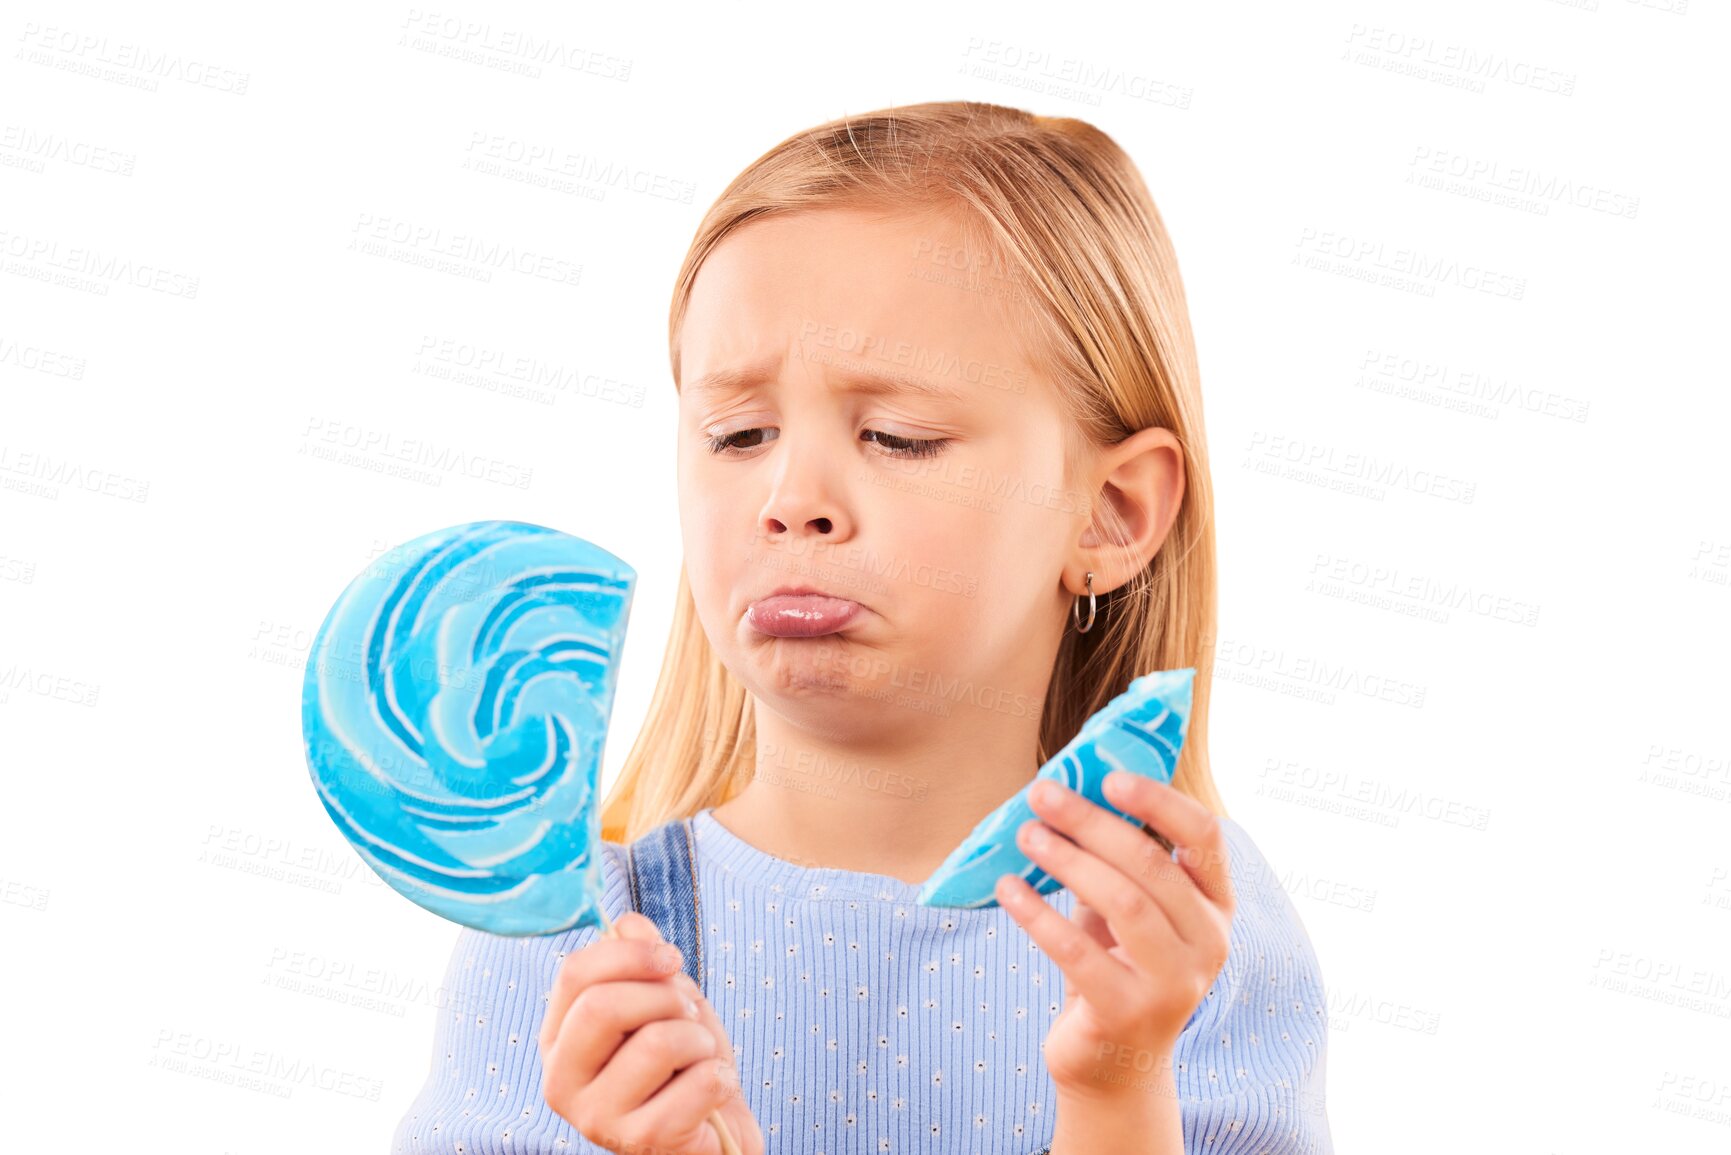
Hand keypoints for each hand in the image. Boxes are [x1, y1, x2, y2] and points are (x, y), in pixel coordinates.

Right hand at [538, 912, 764, 1154]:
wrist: (715, 1132)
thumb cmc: (682, 1062)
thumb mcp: (662, 999)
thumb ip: (641, 958)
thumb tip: (629, 922)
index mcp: (558, 1039)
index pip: (574, 974)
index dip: (630, 953)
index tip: (671, 958)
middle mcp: (562, 1082)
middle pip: (604, 1006)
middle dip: (666, 997)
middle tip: (689, 1014)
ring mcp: (598, 1118)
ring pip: (657, 1042)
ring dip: (700, 1039)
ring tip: (701, 1056)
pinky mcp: (643, 1141)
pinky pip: (699, 1082)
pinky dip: (722, 1075)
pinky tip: (715, 1088)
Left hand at [995, 770, 1234, 1099]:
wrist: (1115, 1065)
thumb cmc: (1118, 966)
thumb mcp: (1129, 909)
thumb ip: (1117, 859)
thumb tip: (1067, 789)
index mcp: (1215, 906)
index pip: (1204, 836)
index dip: (1159, 800)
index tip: (1109, 776)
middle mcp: (1207, 943)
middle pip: (1150, 864)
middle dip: (1090, 822)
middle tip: (1041, 795)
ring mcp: (1172, 984)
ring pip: (1121, 902)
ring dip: (1066, 860)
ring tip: (1025, 835)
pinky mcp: (1126, 1013)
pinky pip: (1076, 950)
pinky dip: (1037, 913)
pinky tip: (1007, 888)